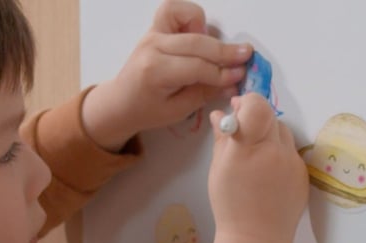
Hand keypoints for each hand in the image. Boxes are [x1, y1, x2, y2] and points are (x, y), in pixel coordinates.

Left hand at [82, 1, 252, 149]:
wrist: (120, 102)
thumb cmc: (147, 110)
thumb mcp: (178, 110)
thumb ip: (206, 92)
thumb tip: (233, 80)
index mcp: (155, 72)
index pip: (198, 67)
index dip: (223, 72)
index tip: (241, 74)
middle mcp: (152, 47)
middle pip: (197, 43)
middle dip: (225, 52)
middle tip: (245, 57)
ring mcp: (152, 34)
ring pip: (186, 16)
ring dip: (205, 29)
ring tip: (212, 49)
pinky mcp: (155, 28)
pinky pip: (174, 10)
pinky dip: (191, 16)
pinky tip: (198, 34)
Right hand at [208, 94, 306, 242]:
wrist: (257, 239)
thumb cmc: (230, 204)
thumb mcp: (218, 169)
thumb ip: (222, 138)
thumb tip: (220, 114)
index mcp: (248, 147)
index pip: (256, 106)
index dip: (247, 103)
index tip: (237, 110)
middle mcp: (275, 150)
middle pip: (271, 117)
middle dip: (256, 118)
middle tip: (243, 129)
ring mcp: (292, 162)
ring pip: (283, 133)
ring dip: (270, 135)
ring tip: (255, 153)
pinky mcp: (303, 174)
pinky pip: (291, 153)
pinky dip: (279, 153)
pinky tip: (268, 171)